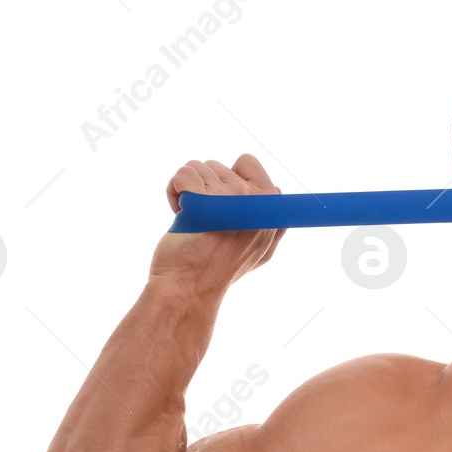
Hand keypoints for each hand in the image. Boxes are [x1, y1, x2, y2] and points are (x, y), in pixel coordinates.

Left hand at [149, 154, 284, 290]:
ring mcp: (231, 199)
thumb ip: (273, 223)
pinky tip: (180, 214)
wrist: (190, 288)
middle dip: (206, 188)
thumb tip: (277, 195)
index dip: (228, 180)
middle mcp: (257, 201)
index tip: (225, 208)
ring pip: (198, 167)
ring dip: (188, 191)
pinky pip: (183, 174)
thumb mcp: (262, 251)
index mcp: (273, 209)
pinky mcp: (203, 200)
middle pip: (218, 165)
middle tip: (207, 220)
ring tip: (193, 219)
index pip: (247, 162)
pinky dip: (174, 191)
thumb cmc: (219, 270)